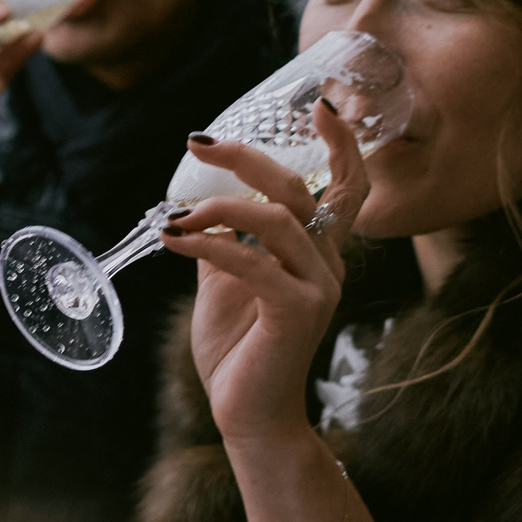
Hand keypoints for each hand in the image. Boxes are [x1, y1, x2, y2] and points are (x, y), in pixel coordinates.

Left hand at [161, 100, 372, 448]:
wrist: (246, 415)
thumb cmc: (239, 351)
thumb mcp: (224, 283)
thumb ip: (223, 239)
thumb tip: (196, 202)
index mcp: (319, 251)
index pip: (349, 187)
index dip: (342, 145)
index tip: (321, 106)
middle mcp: (329, 263)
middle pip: (298, 189)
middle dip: (246, 159)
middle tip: (199, 143)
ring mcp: (318, 287)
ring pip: (275, 219)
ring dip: (215, 208)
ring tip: (172, 218)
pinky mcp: (297, 312)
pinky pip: (251, 261)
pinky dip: (207, 244)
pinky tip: (174, 240)